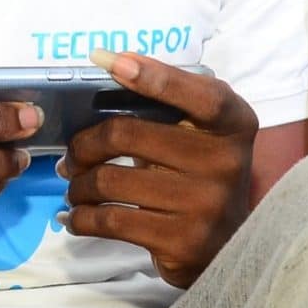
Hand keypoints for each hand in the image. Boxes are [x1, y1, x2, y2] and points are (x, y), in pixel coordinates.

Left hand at [59, 50, 257, 287]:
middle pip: (128, 136)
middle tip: (72, 155)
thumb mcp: (202, 133)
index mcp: (234, 125)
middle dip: (85, 145)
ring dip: (79, 184)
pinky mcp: (182, 242)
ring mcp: (205, 205)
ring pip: (111, 181)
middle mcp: (226, 163)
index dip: (156, 77)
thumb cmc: (200, 174)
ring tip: (76, 186)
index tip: (113, 62)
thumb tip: (109, 62)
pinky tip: (77, 216)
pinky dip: (82, 217)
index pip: (199, 95)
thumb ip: (171, 100)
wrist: (226, 245)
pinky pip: (112, 221)